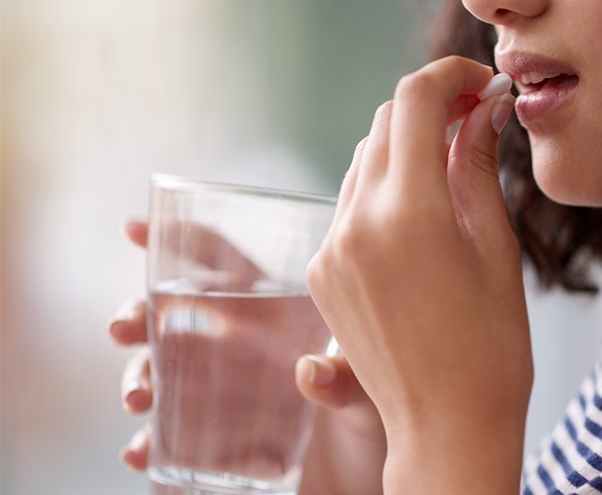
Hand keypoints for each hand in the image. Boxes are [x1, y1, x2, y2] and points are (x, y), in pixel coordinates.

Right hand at [111, 220, 384, 494]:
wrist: (371, 481)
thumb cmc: (381, 419)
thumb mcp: (373, 396)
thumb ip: (349, 382)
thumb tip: (310, 374)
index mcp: (277, 316)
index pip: (226, 265)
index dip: (181, 242)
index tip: (136, 230)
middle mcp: (244, 349)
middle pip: (176, 317)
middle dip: (140, 315)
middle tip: (122, 329)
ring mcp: (226, 393)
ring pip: (163, 373)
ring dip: (139, 379)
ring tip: (138, 400)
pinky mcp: (218, 440)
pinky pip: (172, 436)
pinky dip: (150, 443)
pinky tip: (143, 452)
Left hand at [306, 56, 531, 493]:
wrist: (447, 426)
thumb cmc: (490, 346)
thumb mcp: (496, 247)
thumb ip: (479, 166)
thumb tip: (483, 109)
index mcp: (410, 213)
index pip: (415, 101)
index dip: (449, 77)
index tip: (477, 84)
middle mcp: (357, 223)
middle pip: (385, 123)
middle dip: (428, 110)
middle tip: (472, 119)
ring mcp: (331, 249)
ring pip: (364, 162)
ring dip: (404, 149)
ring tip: (449, 169)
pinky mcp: (321, 272)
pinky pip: (349, 205)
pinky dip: (383, 191)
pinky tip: (419, 217)